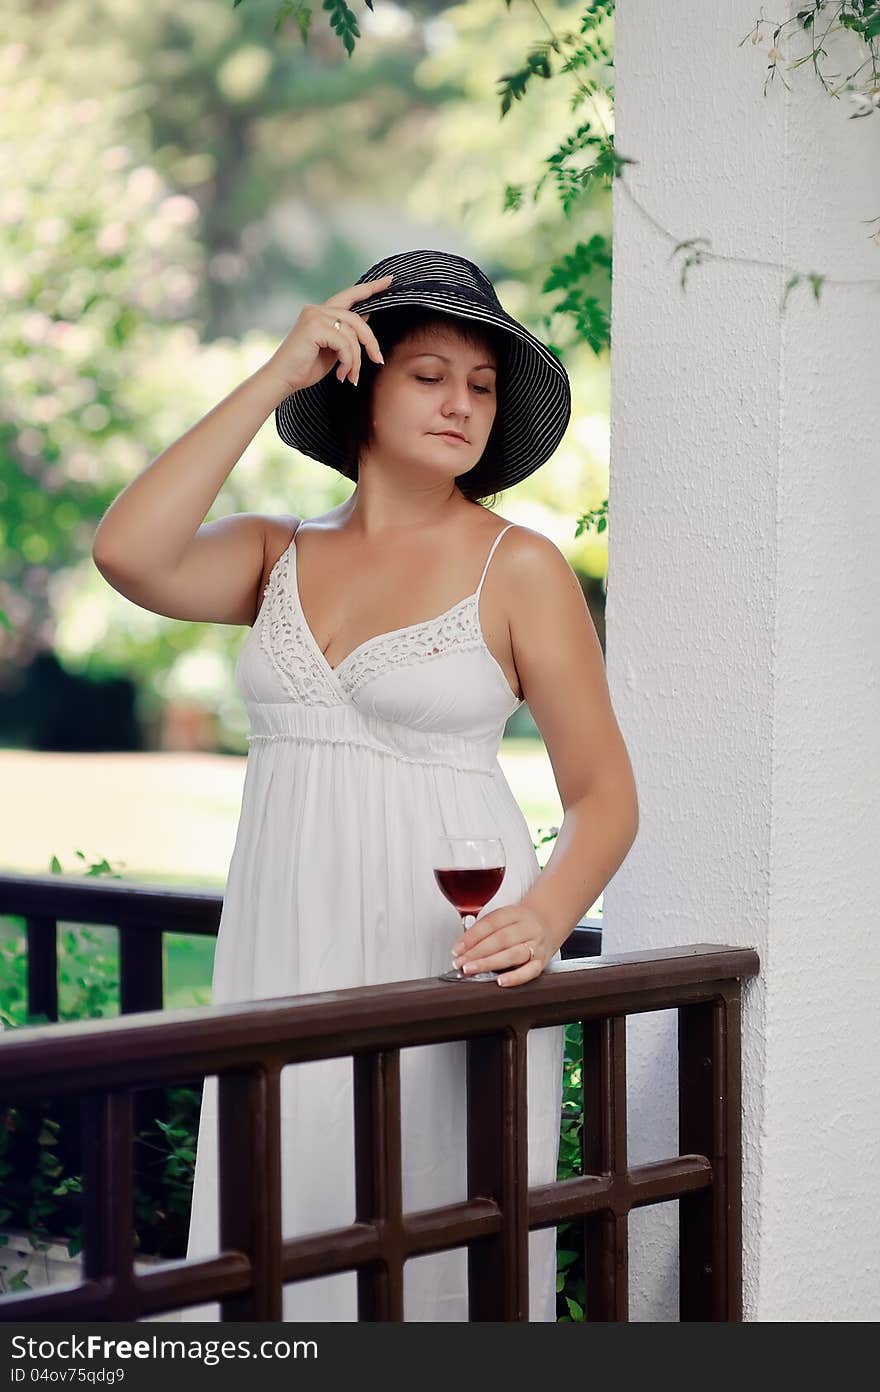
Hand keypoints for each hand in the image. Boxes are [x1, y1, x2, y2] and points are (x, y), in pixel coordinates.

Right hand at [264, 273, 391, 393]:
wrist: (283, 380)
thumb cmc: (305, 367)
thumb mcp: (333, 349)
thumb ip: (347, 333)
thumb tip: (368, 316)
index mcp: (321, 312)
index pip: (350, 296)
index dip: (371, 288)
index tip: (389, 280)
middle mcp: (317, 309)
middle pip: (357, 319)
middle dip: (370, 342)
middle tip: (378, 360)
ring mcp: (315, 316)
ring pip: (352, 334)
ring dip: (356, 360)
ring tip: (350, 376)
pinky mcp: (314, 327)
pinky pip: (344, 343)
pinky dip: (348, 361)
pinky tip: (341, 374)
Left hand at [451, 903, 551, 986]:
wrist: (549, 922)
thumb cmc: (521, 923)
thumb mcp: (504, 917)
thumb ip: (484, 929)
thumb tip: (462, 948)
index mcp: (515, 913)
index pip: (491, 923)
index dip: (472, 936)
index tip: (457, 948)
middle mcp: (527, 928)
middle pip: (500, 939)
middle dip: (477, 952)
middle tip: (460, 962)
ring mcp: (536, 945)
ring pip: (513, 954)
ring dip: (489, 964)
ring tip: (472, 970)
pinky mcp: (542, 961)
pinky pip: (530, 971)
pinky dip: (515, 977)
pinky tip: (500, 981)